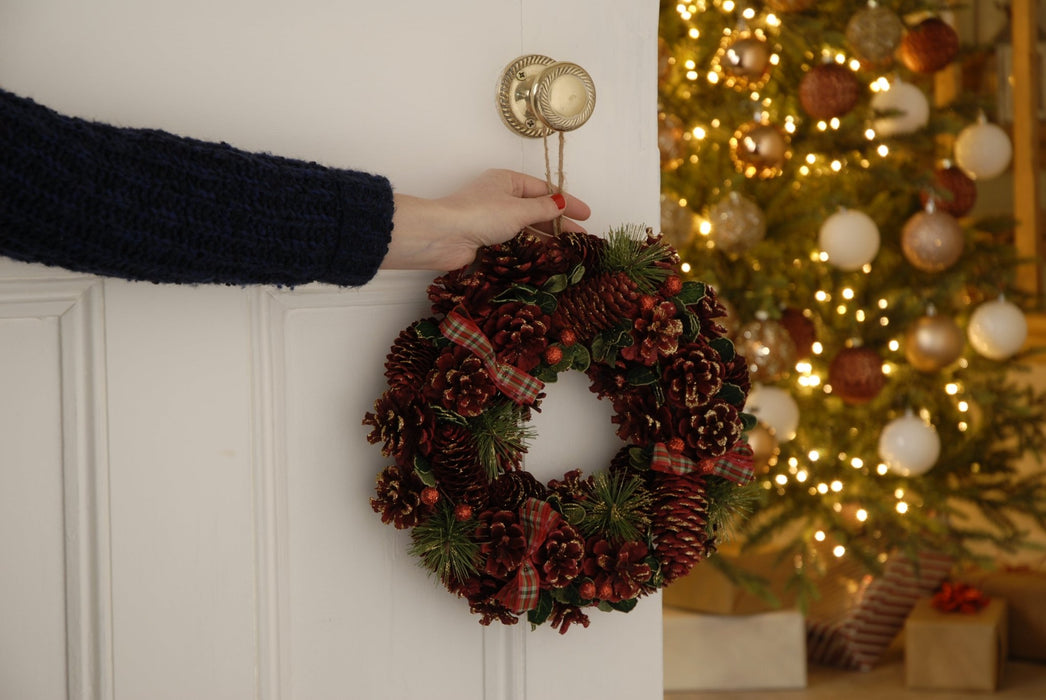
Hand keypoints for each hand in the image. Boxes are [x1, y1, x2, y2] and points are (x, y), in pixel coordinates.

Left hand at [381, 169, 589, 270]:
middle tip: (582, 236)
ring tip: (568, 249)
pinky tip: (545, 256)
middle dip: (560, 222)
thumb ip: (544, 209)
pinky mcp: (486, 239)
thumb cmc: (480, 214)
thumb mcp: (518, 209)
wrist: (444, 236)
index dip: (567, 201)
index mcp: (507, 181)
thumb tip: (562, 203)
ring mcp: (493, 219)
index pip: (544, 190)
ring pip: (526, 227)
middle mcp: (500, 197)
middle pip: (536, 209)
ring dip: (546, 237)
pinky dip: (530, 248)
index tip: (587, 214)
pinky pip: (514, 242)